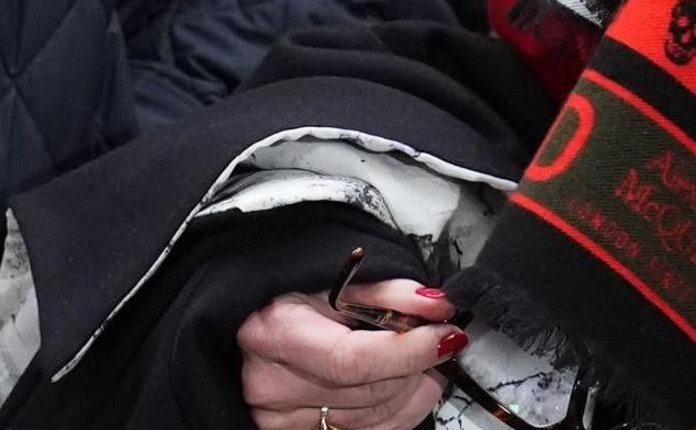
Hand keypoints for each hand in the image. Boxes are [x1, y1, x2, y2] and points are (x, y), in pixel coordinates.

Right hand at [236, 277, 463, 429]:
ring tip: (419, 359)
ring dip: (412, 389)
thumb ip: (389, 292)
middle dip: (417, 365)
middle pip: (369, 390)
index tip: (445, 335)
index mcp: (275, 332)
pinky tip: (404, 385)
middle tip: (436, 339)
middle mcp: (272, 384)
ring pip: (373, 417)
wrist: (249, 328)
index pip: (353, 359)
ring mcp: (282, 418)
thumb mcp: (335, 280)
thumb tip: (438, 306)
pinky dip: (397, 411)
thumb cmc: (290, 300)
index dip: (409, 350)